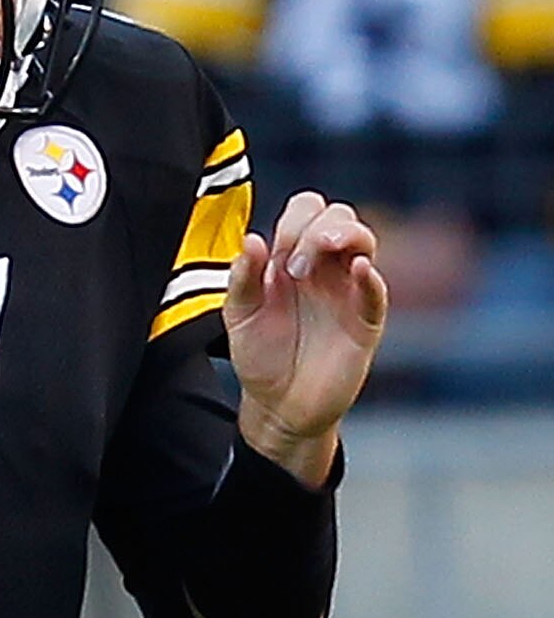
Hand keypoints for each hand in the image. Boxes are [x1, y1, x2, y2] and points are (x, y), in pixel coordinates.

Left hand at [225, 191, 388, 489]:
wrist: (279, 406)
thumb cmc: (262, 357)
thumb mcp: (240, 316)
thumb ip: (242, 279)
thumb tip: (252, 238)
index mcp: (292, 258)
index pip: (306, 211)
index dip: (295, 220)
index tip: (275, 253)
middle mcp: (324, 267)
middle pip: (338, 216)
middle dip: (317, 227)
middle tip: (295, 266)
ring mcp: (348, 290)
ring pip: (363, 241)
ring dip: (345, 235)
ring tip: (323, 251)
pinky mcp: (365, 320)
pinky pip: (377, 290)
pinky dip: (370, 276)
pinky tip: (358, 270)